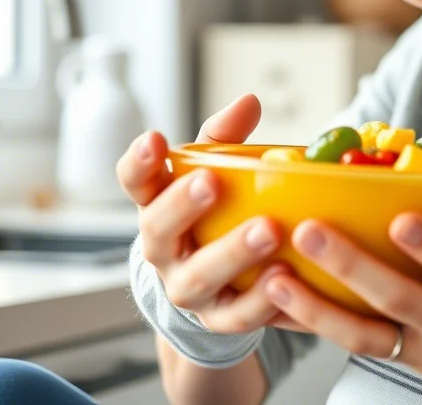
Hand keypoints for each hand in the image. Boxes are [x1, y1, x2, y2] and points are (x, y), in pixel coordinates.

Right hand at [118, 94, 303, 333]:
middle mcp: (163, 250)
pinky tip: (287, 278)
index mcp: (156, 206)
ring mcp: (188, 288)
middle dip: (183, 205)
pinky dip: (262, 300)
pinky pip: (238, 315)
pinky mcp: (219, 320)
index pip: (135, 183)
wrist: (216, 289)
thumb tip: (249, 101)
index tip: (154, 138)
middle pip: (160, 230)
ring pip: (201, 276)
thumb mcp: (216, 173)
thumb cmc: (216, 215)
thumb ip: (225, 139)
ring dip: (233, 253)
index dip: (139, 163)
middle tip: (210, 181)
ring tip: (268, 231)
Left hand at [262, 182, 421, 382]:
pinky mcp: (394, 358)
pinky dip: (308, 325)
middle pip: (399, 302)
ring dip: (315, 309)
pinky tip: (272, 303)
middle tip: (312, 232)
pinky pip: (348, 343)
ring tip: (275, 278)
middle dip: (352, 268)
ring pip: (363, 336)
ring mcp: (419, 350)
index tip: (401, 218)